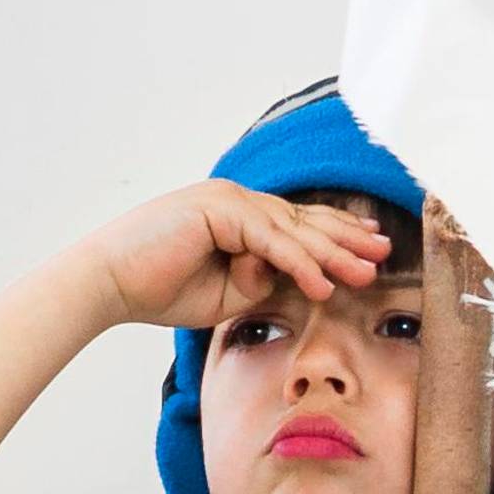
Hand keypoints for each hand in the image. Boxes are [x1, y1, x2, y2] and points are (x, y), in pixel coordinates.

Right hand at [85, 180, 391, 333]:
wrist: (108, 282)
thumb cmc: (158, 288)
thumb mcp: (226, 294)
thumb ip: (261, 283)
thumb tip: (293, 277)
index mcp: (238, 214)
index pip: (297, 223)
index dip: (335, 235)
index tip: (370, 249)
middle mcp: (236, 200)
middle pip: (304, 220)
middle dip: (348, 238)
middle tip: (384, 252)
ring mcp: (228, 199)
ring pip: (294, 229)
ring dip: (333, 253)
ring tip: (366, 273)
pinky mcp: (218, 209)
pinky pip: (270, 240)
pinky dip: (299, 263)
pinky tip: (323, 284)